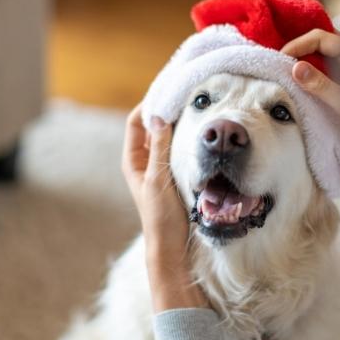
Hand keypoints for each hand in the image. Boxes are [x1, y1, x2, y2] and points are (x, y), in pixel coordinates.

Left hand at [122, 104, 207, 310]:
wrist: (173, 250)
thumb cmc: (160, 219)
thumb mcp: (158, 181)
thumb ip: (159, 149)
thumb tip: (160, 116)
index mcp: (134, 160)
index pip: (137, 121)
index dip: (149, 103)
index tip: (168, 89)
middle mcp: (146, 161)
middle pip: (154, 126)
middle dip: (168, 109)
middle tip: (187, 93)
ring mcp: (163, 169)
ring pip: (170, 138)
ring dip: (181, 124)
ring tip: (199, 108)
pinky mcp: (179, 177)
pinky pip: (182, 151)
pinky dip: (191, 139)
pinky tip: (205, 133)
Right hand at [281, 28, 339, 116]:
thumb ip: (321, 85)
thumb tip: (296, 68)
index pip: (320, 37)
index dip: (297, 45)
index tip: (281, 58)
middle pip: (325, 40)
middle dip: (303, 49)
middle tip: (284, 64)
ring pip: (331, 50)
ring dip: (312, 58)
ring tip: (294, 72)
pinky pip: (339, 60)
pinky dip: (323, 66)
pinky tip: (313, 79)